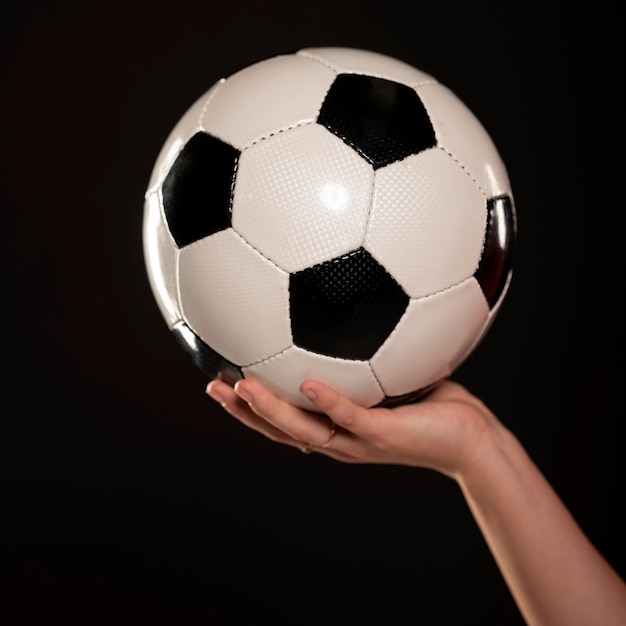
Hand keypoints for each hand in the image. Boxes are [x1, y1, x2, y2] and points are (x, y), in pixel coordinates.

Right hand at [206, 377, 502, 479]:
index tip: (223, 381)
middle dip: (245, 411)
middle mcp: (340, 439)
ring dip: (271, 409)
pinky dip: (328, 401)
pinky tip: (308, 382)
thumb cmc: (433, 406)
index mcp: (335, 427)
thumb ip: (365, 357)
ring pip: (304, 429)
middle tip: (214, 387)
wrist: (472, 440)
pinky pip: (351, 416)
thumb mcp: (391, 376)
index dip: (251, 406)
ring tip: (241, 386)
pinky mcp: (384, 434)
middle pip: (281, 430)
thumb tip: (350, 318)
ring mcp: (359, 439)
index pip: (284, 420)